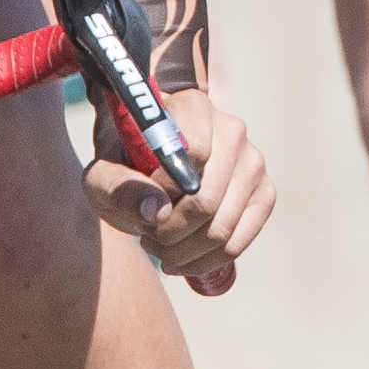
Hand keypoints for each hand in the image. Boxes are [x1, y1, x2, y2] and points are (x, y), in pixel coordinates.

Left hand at [87, 82, 272, 296]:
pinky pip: (238, 243)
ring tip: (160, 247)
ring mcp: (253, 162)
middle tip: (147, 238)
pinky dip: (206, 261)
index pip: (194, 154)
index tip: (143, 201)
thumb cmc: (125, 166)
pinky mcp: (264, 193)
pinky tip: (183, 259)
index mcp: (194, 106)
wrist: (151, 166)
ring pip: (221, 228)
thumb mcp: (103, 174)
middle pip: (206, 200)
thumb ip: (118, 188)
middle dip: (170, 232)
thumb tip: (157, 211)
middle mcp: (232, 129)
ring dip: (183, 251)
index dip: (163, 190)